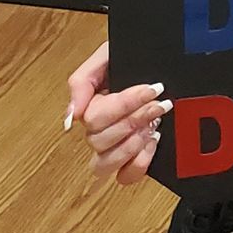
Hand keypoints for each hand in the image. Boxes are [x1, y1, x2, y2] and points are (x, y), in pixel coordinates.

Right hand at [68, 44, 169, 184]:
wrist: (162, 60)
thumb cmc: (132, 57)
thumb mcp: (107, 55)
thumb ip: (82, 81)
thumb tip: (70, 117)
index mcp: (91, 107)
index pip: (94, 119)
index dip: (124, 105)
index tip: (151, 89)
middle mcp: (99, 131)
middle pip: (98, 141)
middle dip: (133, 120)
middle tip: (158, 104)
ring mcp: (116, 147)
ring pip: (105, 164)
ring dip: (131, 144)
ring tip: (154, 125)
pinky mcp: (134, 159)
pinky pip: (125, 176)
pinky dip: (139, 163)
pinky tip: (153, 141)